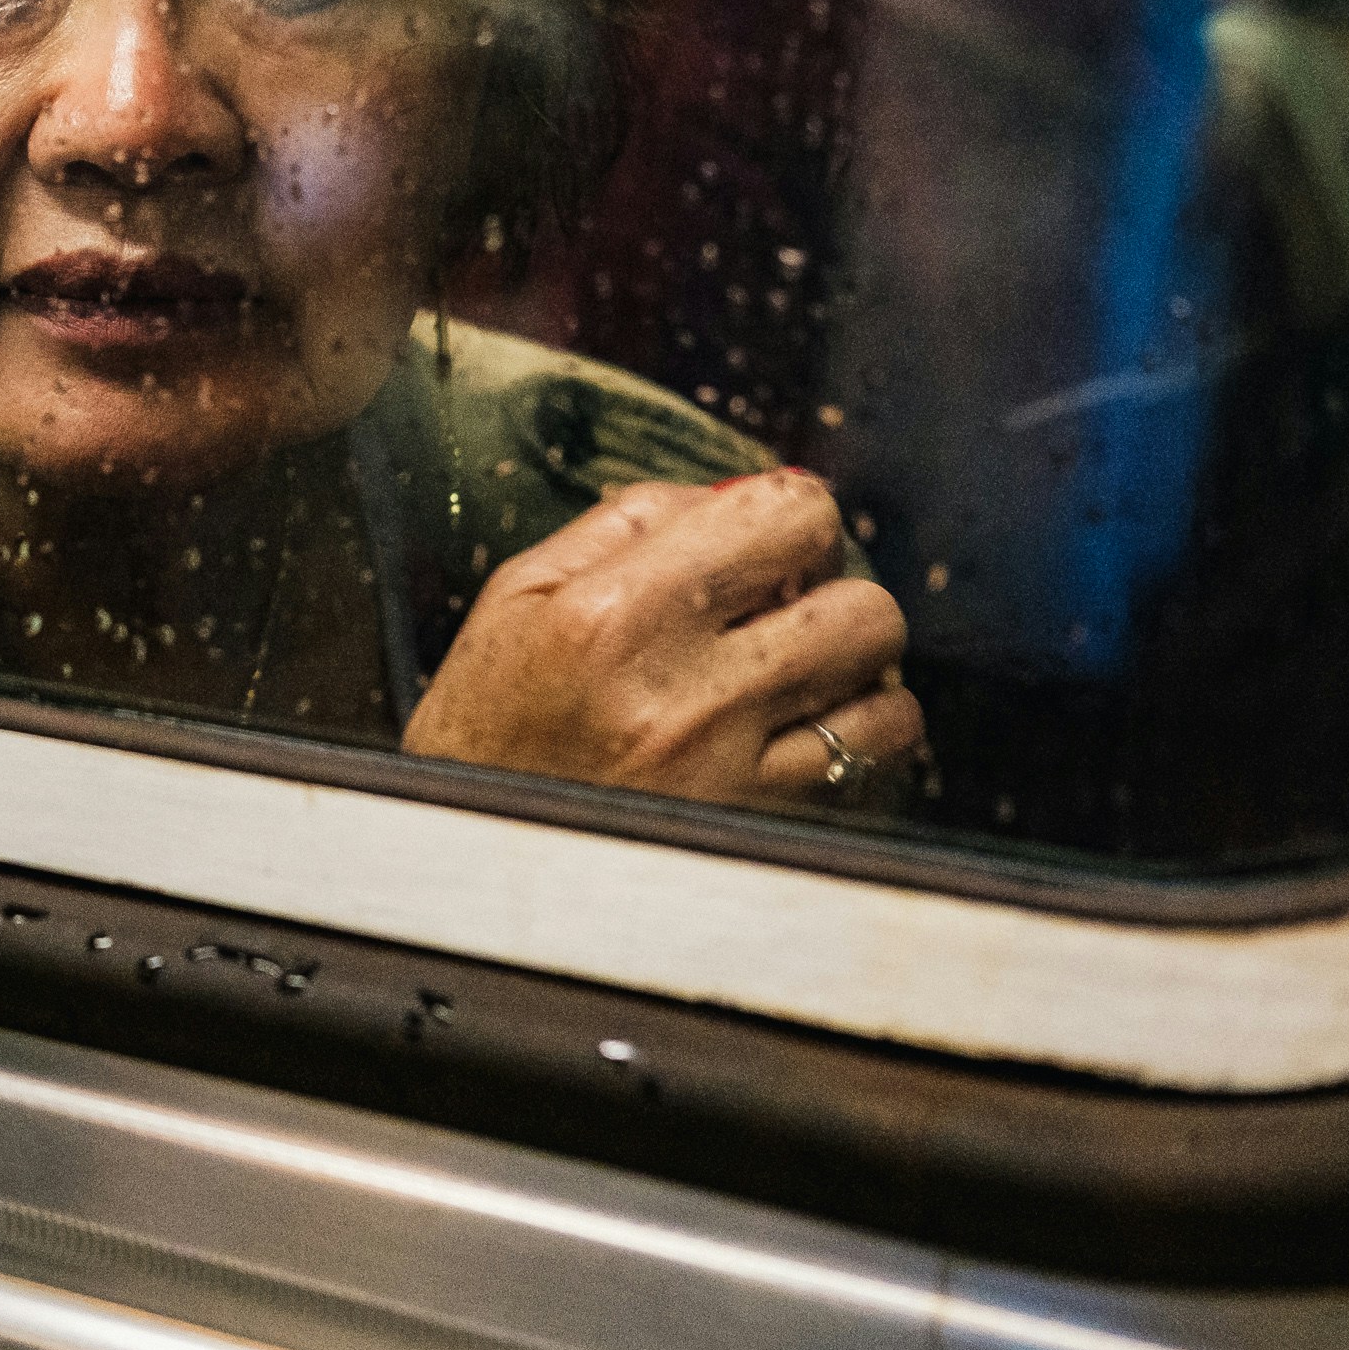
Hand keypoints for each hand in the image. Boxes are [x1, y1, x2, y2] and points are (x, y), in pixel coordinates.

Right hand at [401, 471, 924, 808]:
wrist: (463, 855)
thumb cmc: (487, 722)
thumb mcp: (519, 596)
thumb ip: (625, 522)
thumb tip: (726, 494)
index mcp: (616, 614)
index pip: (787, 516)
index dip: (795, 517)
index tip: (770, 544)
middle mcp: (682, 694)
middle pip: (861, 604)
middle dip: (834, 592)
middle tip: (787, 608)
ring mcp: (730, 772)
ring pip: (885, 693)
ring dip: (854, 673)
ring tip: (799, 673)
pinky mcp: (759, 829)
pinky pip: (868, 767)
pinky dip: (854, 740)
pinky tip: (801, 731)